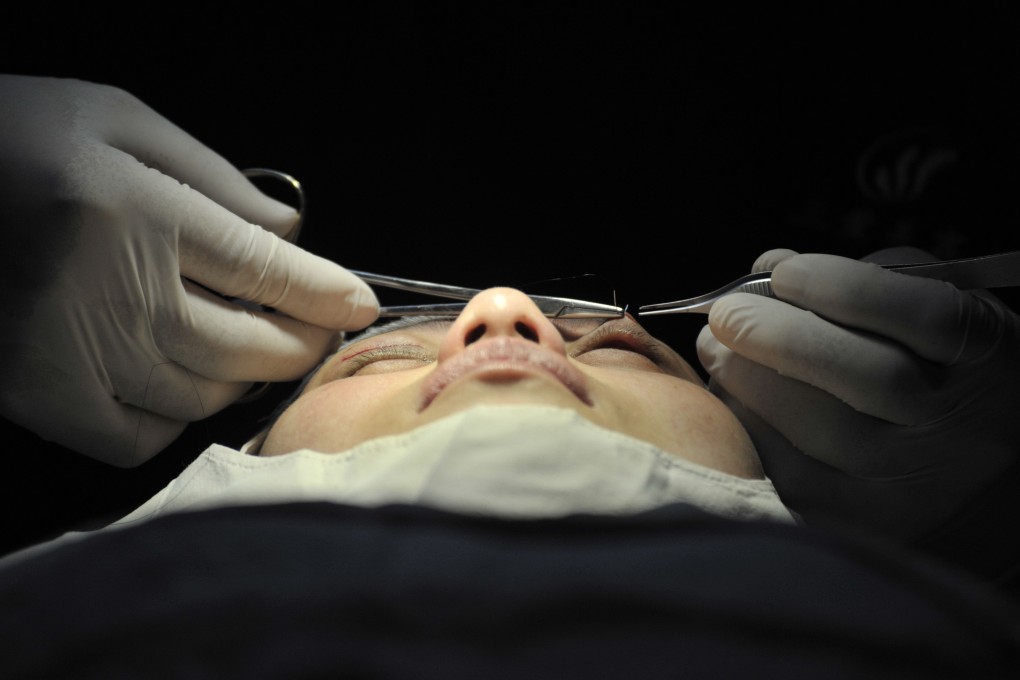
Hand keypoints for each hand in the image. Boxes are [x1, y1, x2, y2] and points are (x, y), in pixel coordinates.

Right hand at [0, 75, 378, 465]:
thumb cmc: (14, 138)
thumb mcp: (114, 121)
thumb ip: (210, 174)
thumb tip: (287, 232)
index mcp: (139, 213)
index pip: (265, 272)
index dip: (325, 294)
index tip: (359, 304)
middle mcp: (115, 293)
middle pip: (248, 346)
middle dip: (300, 343)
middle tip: (315, 329)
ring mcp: (74, 354)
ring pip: (202, 395)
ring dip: (243, 378)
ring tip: (248, 348)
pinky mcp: (37, 394)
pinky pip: (136, 436)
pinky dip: (176, 418)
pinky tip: (179, 383)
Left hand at [696, 246, 1019, 540]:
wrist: (973, 475)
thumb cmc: (935, 372)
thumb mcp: (933, 310)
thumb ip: (864, 281)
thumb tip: (770, 271)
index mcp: (984, 356)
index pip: (926, 316)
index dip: (842, 287)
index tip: (782, 272)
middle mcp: (956, 424)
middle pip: (868, 376)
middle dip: (777, 335)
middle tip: (726, 315)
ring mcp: (913, 480)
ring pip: (822, 430)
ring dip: (748, 382)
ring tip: (716, 350)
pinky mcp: (866, 522)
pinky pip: (792, 475)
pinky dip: (749, 430)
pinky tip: (731, 401)